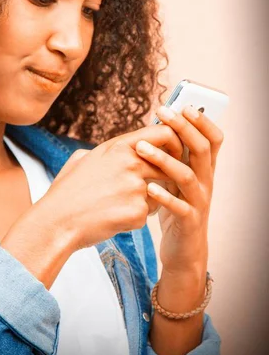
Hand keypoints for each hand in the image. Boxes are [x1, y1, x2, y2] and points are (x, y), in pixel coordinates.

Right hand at [40, 124, 183, 250]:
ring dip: (145, 199)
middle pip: (167, 165)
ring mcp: (136, 188)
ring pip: (158, 192)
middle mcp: (131, 163)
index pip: (164, 133)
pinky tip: (112, 218)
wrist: (56, 221)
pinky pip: (147, 214)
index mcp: (119, 146)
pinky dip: (134, 218)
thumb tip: (121, 149)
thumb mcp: (83, 158)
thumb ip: (109, 151)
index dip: (174, 142)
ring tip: (116, 205)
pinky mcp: (138, 212)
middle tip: (146, 187)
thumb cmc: (67, 191)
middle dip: (163, 177)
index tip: (173, 152)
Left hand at [135, 105, 223, 272]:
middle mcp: (206, 182)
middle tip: (162, 113)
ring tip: (141, 147)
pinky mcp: (189, 221)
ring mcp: (199, 202)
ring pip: (188, 176)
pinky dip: (164, 196)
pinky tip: (148, 187)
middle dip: (183, 128)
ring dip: (164, 159)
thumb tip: (159, 125)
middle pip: (201, 149)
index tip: (184, 105)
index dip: (202, 121)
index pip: (213, 139)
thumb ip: (174, 156)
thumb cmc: (177, 206)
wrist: (184, 249)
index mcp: (204, 168)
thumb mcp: (177, 178)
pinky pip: (179, 207)